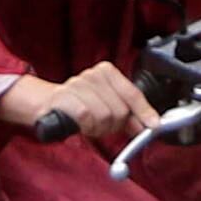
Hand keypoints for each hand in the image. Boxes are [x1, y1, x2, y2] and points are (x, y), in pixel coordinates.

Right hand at [7, 64, 146, 144]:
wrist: (48, 104)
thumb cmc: (82, 105)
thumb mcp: (108, 107)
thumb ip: (129, 115)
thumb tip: (149, 125)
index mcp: (107, 72)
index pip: (132, 93)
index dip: (144, 111)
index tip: (152, 125)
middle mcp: (93, 74)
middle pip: (120, 109)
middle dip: (115, 124)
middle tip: (104, 126)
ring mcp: (78, 84)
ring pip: (104, 115)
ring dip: (99, 128)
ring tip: (90, 124)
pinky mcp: (64, 97)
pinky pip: (86, 117)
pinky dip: (86, 126)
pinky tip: (80, 125)